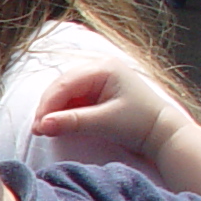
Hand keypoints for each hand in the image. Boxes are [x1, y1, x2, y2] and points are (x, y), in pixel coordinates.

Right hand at [32, 60, 187, 160]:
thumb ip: (72, 122)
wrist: (161, 133)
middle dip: (48, 108)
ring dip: (53, 110)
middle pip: (61, 85)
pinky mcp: (96, 90)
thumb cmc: (139, 124)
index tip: (38, 127)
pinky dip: (63, 111)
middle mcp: (99, 67)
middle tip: (39, 130)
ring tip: (46, 129)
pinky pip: (72, 98)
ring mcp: (97, 78)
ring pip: (64, 92)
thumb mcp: (105, 123)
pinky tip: (58, 124)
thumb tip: (42, 125)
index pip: (65, 84)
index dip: (48, 105)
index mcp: (104, 68)